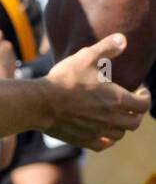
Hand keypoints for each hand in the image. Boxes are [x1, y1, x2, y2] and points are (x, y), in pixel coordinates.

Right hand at [41, 34, 149, 149]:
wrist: (39, 103)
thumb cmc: (63, 79)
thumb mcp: (85, 57)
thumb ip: (106, 48)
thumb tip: (123, 38)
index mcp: (116, 99)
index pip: (143, 105)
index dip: (145, 97)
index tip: (140, 91)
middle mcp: (111, 118)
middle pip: (135, 122)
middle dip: (136, 113)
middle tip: (130, 105)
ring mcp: (97, 131)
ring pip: (120, 135)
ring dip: (121, 126)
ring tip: (115, 117)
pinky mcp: (83, 140)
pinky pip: (103, 145)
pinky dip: (107, 140)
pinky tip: (102, 132)